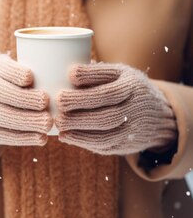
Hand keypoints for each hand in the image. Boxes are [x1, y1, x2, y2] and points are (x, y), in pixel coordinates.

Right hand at [0, 54, 51, 145]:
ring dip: (25, 121)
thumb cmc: (4, 83)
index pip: (0, 68)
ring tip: (48, 123)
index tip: (31, 78)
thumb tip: (70, 77)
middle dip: (24, 99)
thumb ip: (32, 72)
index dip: (14, 73)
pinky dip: (21, 138)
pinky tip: (41, 139)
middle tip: (47, 104)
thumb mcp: (9, 69)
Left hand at [56, 63, 176, 154]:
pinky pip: (105, 144)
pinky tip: (66, 136)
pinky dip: (83, 140)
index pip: (111, 77)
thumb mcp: (120, 75)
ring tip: (59, 122)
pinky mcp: (126, 144)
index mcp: (131, 82)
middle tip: (59, 102)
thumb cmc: (126, 90)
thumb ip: (97, 74)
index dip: (90, 75)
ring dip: (79, 126)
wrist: (157, 117)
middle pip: (108, 101)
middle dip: (81, 102)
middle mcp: (136, 103)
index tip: (70, 74)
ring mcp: (133, 125)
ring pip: (106, 127)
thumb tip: (66, 73)